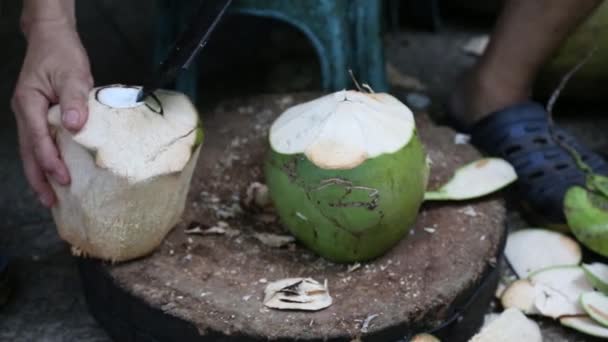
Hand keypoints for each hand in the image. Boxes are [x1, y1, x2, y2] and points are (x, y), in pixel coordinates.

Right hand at [11, 21, 92, 207]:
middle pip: (28, 152)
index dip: (50, 161)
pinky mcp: (38, 116)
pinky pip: (39, 143)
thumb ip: (75, 100)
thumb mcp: (72, 74)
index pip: (38, 139)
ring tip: (51, 197)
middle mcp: (25, 113)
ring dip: (40, 174)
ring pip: (31, 151)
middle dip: (38, 179)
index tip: (64, 179)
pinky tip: (55, 173)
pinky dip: (45, 160)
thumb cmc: (62, 54)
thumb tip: (75, 126)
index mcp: (29, 104)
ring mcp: (29, 115)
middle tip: (50, 203)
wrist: (52, 39)